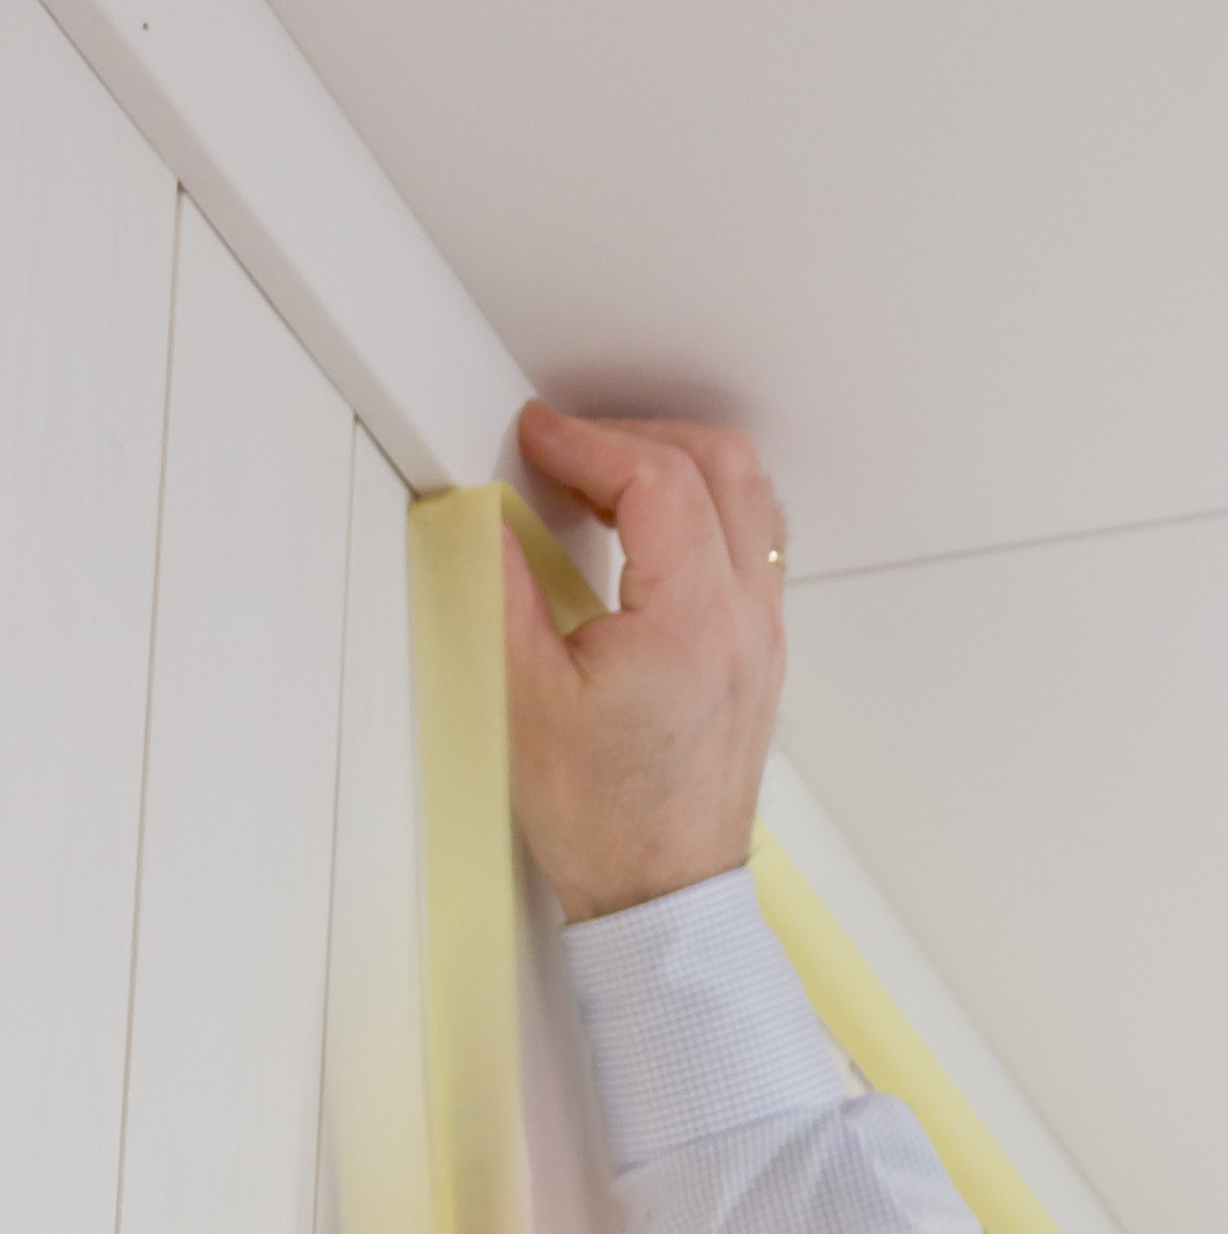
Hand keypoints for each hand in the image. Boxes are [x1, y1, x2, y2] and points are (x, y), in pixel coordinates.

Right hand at [503, 402, 786, 922]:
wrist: (662, 893)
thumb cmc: (606, 819)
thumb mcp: (529, 698)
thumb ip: (506, 589)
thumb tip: (490, 518)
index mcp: (691, 620)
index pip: (656, 479)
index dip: (587, 441)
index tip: (538, 435)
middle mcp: (745, 615)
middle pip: (721, 464)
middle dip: (637, 435)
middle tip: (569, 449)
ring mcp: (764, 630)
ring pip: (750, 496)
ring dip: (678, 464)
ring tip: (603, 481)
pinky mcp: (761, 647)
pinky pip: (754, 538)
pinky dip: (704, 505)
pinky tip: (646, 529)